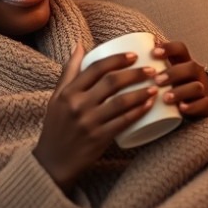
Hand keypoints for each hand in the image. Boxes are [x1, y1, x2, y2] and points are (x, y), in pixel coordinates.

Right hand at [33, 43, 155, 191]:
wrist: (52, 162)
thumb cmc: (56, 127)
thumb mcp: (57, 97)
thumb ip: (69, 71)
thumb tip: (80, 45)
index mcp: (68, 92)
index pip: (95, 68)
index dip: (117, 59)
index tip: (134, 55)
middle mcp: (78, 105)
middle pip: (112, 82)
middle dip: (135, 73)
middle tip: (151, 69)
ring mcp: (89, 122)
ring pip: (121, 102)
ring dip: (141, 92)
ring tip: (155, 86)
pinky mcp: (99, 138)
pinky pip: (123, 122)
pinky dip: (138, 112)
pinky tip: (150, 105)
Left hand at [152, 41, 207, 118]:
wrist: (193, 114)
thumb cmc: (171, 93)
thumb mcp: (162, 79)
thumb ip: (147, 68)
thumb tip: (119, 56)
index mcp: (184, 63)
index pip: (180, 49)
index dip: (168, 48)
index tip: (153, 52)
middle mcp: (197, 74)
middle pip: (190, 66)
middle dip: (173, 72)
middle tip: (156, 80)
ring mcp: (204, 91)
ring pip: (197, 87)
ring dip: (180, 91)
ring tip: (165, 98)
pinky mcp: (207, 107)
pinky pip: (204, 105)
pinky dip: (193, 107)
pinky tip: (182, 109)